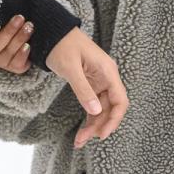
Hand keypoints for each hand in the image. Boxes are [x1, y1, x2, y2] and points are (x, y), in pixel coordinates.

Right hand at [0, 15, 32, 74]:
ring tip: (29, 26)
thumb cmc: (6, 18)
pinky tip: (28, 45)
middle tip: (20, 18)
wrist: (23, 30)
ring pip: (6, 54)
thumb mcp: (0, 14)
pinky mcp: (13, 66)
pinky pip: (16, 64)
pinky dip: (22, 54)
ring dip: (19, 39)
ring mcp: (0, 61)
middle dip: (8, 32)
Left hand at [45, 29, 127, 148]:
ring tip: (79, 141)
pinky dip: (89, 118)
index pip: (120, 100)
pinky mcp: (90, 84)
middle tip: (82, 141)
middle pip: (110, 108)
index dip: (114, 120)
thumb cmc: (62, 45)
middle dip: (99, 126)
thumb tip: (95, 112)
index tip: (102, 135)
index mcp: (108, 71)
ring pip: (101, 109)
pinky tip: (82, 131)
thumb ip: (83, 89)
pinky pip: (93, 104)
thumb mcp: (70, 68)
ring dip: (92, 125)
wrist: (53, 31)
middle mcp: (107, 77)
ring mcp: (99, 81)